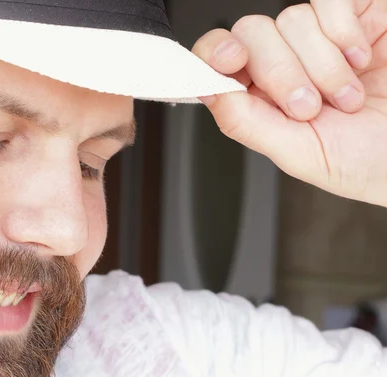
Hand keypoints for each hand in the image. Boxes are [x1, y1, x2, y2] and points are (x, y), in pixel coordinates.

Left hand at [192, 0, 386, 206]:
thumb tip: (207, 91)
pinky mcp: (357, 14)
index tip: (231, 62)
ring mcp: (320, 38)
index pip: (218, 60)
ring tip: (348, 97)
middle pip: (251, 35)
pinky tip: (361, 59)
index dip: (215, 54)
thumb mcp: (300, 153)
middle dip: (280, 73)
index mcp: (262, 99)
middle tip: (311, 107)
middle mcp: (286, 64)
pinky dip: (342, 32)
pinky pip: (328, 0)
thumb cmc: (368, 160)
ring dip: (322, 64)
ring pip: (291, 19)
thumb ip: (247, 124)